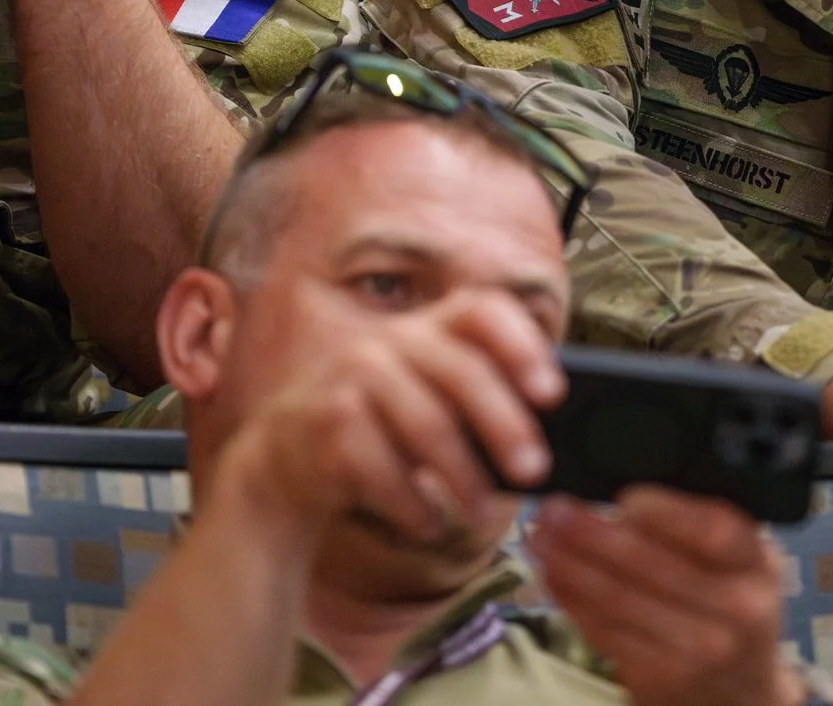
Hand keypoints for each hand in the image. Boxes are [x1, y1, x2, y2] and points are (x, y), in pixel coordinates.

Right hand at [211, 285, 561, 551]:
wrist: (281, 465)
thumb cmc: (373, 436)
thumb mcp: (422, 401)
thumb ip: (473, 402)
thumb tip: (548, 441)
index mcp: (421, 330)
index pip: (480, 309)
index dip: (521, 344)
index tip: (551, 392)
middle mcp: (386, 343)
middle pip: (461, 371)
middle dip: (505, 424)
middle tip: (534, 469)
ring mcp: (350, 379)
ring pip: (426, 424)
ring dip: (463, 476)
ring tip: (479, 509)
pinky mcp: (325, 424)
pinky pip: (385, 468)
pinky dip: (413, 505)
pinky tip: (426, 523)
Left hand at [533, 488, 805, 705]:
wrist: (740, 692)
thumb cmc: (730, 607)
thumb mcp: (737, 562)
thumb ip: (694, 525)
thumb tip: (621, 495)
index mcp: (756, 564)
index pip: (714, 532)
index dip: (664, 513)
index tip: (622, 497)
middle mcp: (735, 610)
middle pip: (652, 566)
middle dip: (592, 534)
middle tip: (553, 509)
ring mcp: (698, 650)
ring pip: (619, 600)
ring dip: (570, 565)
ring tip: (539, 536)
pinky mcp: (662, 678)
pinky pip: (605, 632)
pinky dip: (572, 600)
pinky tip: (551, 576)